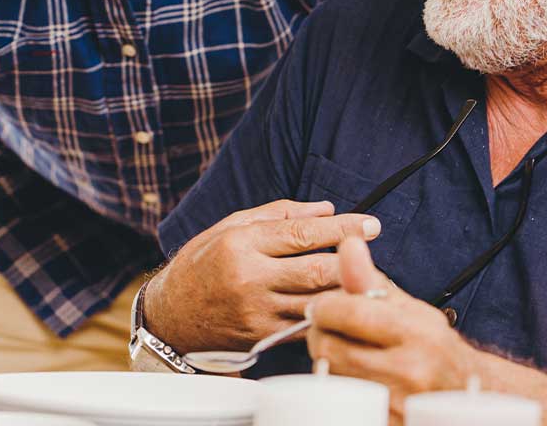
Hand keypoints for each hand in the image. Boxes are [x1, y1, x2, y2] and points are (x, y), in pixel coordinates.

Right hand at [144, 199, 380, 352]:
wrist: (172, 315)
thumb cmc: (204, 262)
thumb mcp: (231, 226)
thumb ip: (279, 214)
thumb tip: (326, 209)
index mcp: (241, 244)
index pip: (303, 234)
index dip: (342, 228)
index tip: (371, 223)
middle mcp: (249, 278)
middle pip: (317, 270)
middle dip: (353, 260)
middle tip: (374, 252)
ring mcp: (257, 312)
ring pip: (317, 302)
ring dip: (346, 290)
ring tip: (368, 278)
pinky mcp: (262, 337)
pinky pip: (305, 325)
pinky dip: (327, 313)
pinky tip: (342, 303)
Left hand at [307, 237, 472, 417]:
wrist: (462, 392)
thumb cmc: (430, 345)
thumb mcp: (406, 307)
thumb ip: (369, 278)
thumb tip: (348, 243)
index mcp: (415, 332)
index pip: (347, 313)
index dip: (324, 307)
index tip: (322, 306)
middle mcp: (410, 370)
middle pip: (329, 349)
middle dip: (321, 335)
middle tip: (330, 332)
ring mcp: (398, 403)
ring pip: (332, 376)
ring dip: (328, 362)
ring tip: (345, 353)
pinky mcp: (388, 423)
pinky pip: (342, 405)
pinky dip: (339, 390)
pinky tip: (351, 379)